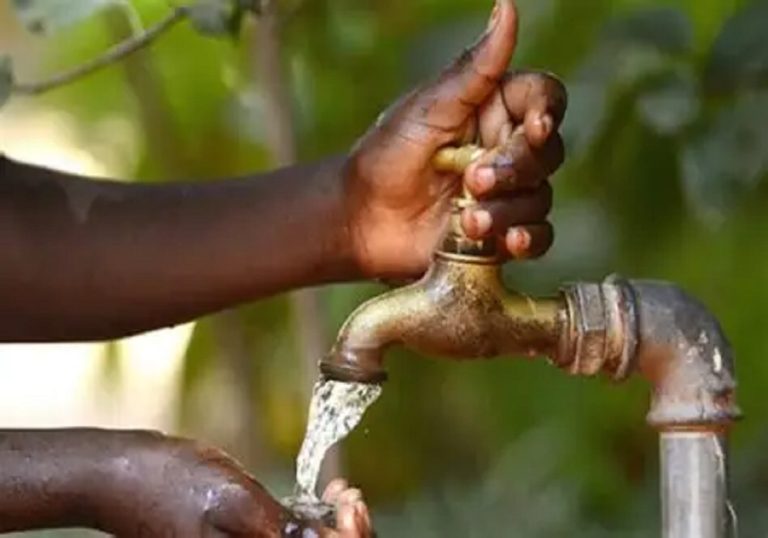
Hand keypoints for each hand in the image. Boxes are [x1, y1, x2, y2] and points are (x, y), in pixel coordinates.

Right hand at [100, 431, 371, 536]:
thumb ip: (281, 528)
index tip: (351, 504)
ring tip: (339, 494)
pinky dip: (313, 527)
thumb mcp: (234, 500)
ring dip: (332, 529)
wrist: (122, 475)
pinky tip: (323, 500)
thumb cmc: (172, 483)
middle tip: (349, 497)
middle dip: (346, 534)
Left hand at [344, 0, 566, 278]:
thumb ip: (475, 68)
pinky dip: (528, 239)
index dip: (547, 111)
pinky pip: (538, 236)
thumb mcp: (428, 109)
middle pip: (548, 151)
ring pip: (541, 196)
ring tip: (469, 220)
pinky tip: (508, 242)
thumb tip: (507, 7)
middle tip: (474, 181)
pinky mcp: (501, 233)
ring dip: (509, 209)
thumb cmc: (386, 155)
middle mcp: (506, 148)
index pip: (543, 98)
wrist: (361, 218)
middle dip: (515, 168)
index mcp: (493, 109)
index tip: (535, 126)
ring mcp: (506, 193)